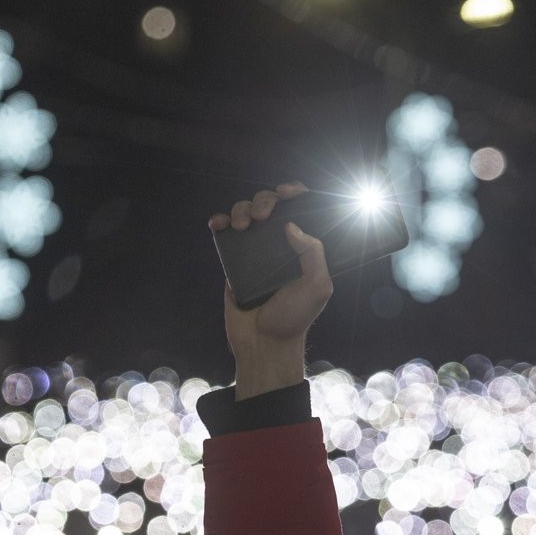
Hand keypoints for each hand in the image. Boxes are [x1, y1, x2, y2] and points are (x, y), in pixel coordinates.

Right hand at [209, 182, 332, 399]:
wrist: (263, 342)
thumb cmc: (294, 317)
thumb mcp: (317, 286)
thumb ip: (313, 253)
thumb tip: (292, 226)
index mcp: (303, 248)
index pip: (302, 211)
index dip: (296, 194)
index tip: (287, 191)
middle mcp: (280, 246)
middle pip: (271, 207)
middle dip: (265, 202)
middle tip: (262, 217)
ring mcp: (256, 252)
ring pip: (246, 214)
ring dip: (241, 210)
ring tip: (242, 226)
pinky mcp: (234, 261)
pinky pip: (225, 234)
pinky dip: (219, 223)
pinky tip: (218, 225)